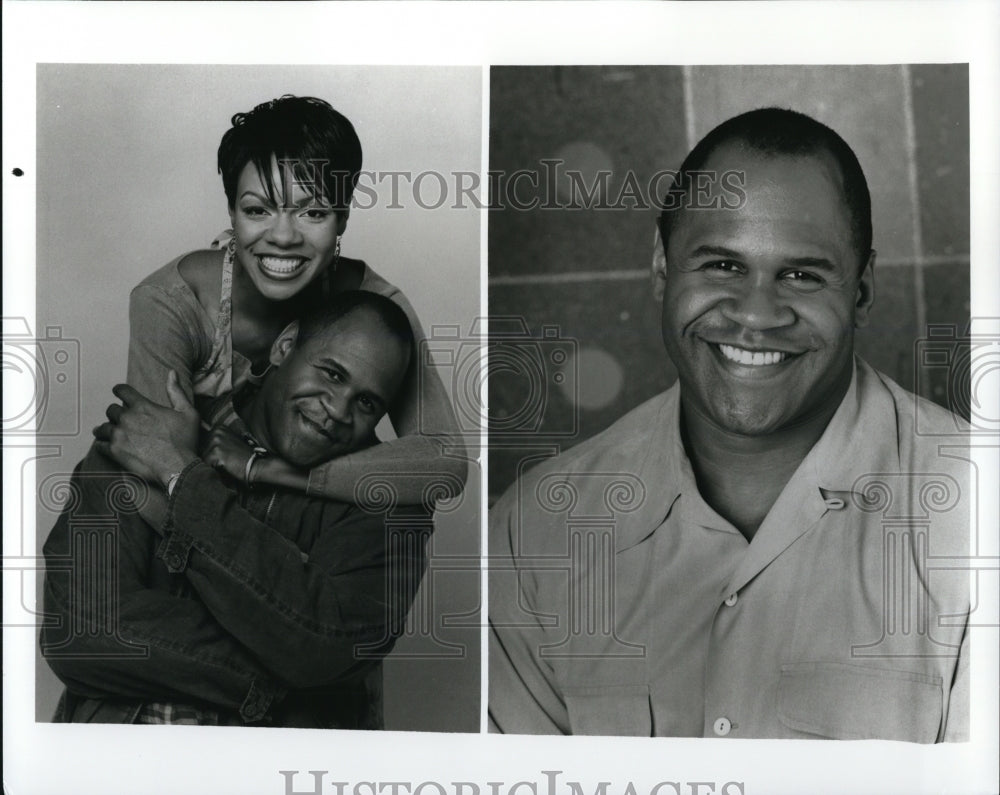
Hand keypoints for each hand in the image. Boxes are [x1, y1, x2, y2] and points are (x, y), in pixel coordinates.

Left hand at [94, 370, 199, 487]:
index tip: (118, 392)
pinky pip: (100, 445)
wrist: (178, 467)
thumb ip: (176, 392)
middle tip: (121, 419)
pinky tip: (106, 445)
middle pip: (111, 410)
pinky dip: (102, 444)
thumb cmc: (185, 440)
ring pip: (102, 428)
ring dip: (105, 429)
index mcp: (142, 406)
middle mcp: (127, 418)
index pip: (122, 391)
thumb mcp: (188, 412)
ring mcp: (119, 435)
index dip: (119, 390)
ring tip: (108, 432)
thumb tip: (171, 373)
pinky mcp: (115, 452)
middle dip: (116, 413)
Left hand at [202, 426, 254, 483]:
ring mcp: (216, 441)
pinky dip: (213, 468)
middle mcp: (216, 431)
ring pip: (203, 457)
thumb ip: (216, 441)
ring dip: (212, 464)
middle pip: (201, 449)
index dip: (210, 452)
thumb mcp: (230, 442)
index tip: (223, 454)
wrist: (255, 465)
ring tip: (226, 463)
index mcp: (219, 428)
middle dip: (210, 458)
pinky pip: (206, 464)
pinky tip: (225, 466)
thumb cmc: (242, 457)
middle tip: (225, 460)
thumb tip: (198, 446)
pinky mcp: (216, 452)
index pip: (202, 442)